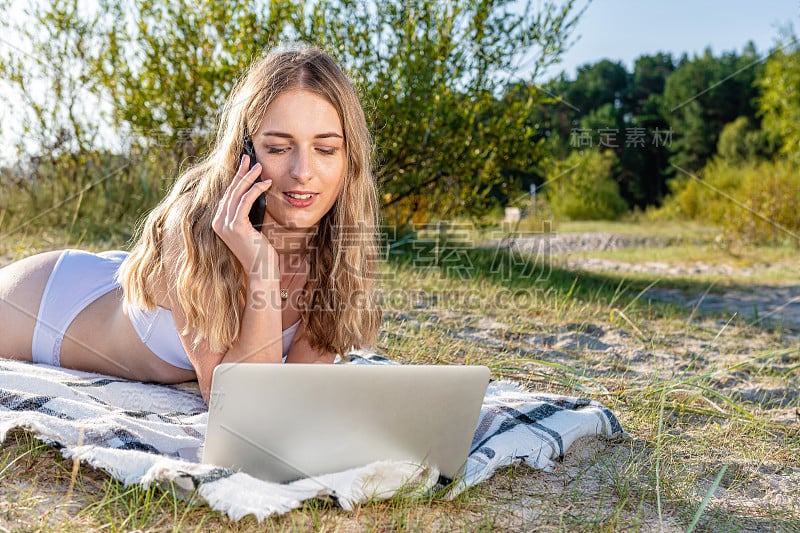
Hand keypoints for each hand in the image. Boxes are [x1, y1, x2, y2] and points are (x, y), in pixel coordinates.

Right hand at [212, 155, 277, 278]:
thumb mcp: (252, 228)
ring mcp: (225, 224)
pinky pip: (246, 201)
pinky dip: (256, 189)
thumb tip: (254, 192)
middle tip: (249, 158)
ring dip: (249, 177)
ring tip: (259, 166)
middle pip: (230, 191)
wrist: (261, 270)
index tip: (244, 164)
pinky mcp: (236, 226)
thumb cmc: (259, 250)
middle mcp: (218, 222)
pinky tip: (266, 183)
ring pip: (237, 194)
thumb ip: (247, 213)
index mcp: (219, 222)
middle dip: (241, 172)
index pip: (228, 195)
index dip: (236, 178)